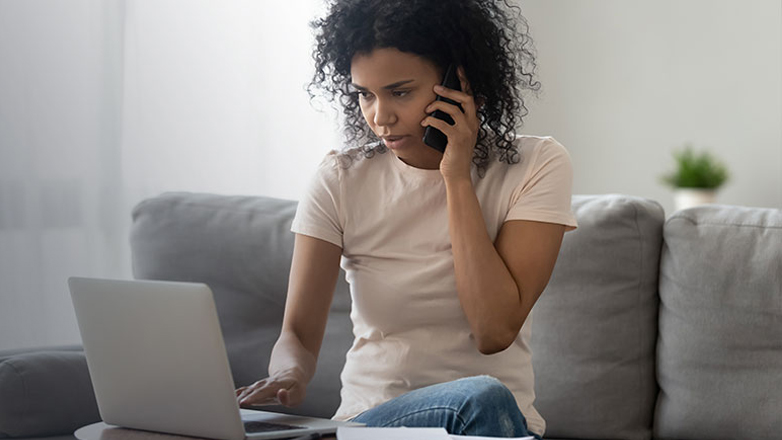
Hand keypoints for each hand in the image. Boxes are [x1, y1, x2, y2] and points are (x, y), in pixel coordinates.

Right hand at [235, 371, 305, 407]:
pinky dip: (238, 393)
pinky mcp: (256, 388)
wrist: (292, 374)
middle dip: (244, 397)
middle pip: (253, 391)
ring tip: (231, 402)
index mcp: (276, 386)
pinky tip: (231, 396)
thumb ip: (289, 397)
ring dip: (239, 395)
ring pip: (248, 390)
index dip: (254, 397)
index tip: (245, 402)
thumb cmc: (295, 387)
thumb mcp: (297, 395)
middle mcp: (266, 384)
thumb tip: (281, 394)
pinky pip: (246, 389)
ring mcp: (260, 386)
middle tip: (235, 404)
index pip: (263, 392)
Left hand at [421, 66, 479, 181]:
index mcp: (473, 121)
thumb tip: (438, 104)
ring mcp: (466, 131)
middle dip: (451, 91)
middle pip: (466, 98)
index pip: (471, 97)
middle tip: (437, 87)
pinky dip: (431, 120)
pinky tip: (425, 122)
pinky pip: (443, 123)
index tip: (458, 69)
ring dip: (438, 105)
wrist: (457, 173)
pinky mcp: (457, 139)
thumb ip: (453, 120)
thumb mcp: (456, 134)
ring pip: (454, 109)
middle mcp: (473, 124)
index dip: (465, 82)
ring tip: (427, 108)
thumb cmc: (453, 153)